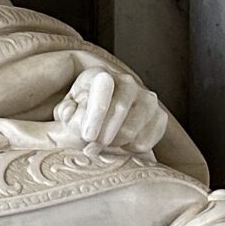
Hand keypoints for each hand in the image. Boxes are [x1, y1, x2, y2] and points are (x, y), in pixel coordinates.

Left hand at [51, 66, 167, 155]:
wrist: (104, 118)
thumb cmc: (81, 113)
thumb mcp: (67, 111)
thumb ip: (65, 113)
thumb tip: (71, 112)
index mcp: (100, 75)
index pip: (103, 88)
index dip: (96, 113)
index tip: (87, 135)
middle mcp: (127, 82)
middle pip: (120, 110)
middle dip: (103, 134)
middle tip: (92, 147)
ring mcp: (147, 99)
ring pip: (133, 130)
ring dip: (115, 144)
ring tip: (104, 145)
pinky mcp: (159, 117)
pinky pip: (145, 141)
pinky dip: (130, 150)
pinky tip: (120, 146)